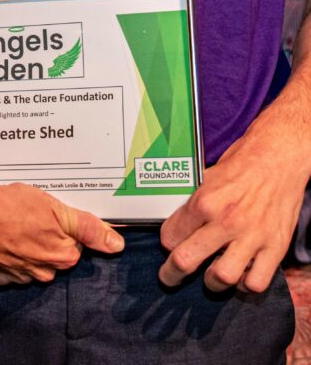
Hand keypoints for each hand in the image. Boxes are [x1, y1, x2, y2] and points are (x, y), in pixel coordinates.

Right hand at [0, 167, 123, 284]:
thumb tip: (116, 244)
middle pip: (52, 254)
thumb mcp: (54, 208)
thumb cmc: (7, 207)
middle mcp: (42, 272)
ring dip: (23, 244)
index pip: (73, 243)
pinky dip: (3, 252)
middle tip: (28, 213)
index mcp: (61, 256)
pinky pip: (6, 266)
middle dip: (43, 236)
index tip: (49, 212)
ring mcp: (17, 276)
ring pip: (29, 260)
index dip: (61, 224)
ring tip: (9, 221)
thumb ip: (87, 227)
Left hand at [160, 123, 306, 291]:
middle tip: (168, 277)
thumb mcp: (206, 176)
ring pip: (222, 276)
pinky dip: (245, 284)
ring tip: (208, 277)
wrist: (278, 159)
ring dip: (211, 282)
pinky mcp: (276, 247)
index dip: (167, 242)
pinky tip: (240, 275)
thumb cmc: (241, 165)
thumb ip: (192, 200)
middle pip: (187, 259)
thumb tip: (175, 218)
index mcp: (205, 201)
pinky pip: (256, 282)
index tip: (169, 244)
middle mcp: (226, 221)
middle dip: (172, 273)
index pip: (172, 235)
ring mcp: (252, 237)